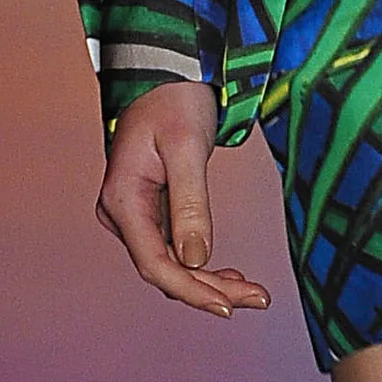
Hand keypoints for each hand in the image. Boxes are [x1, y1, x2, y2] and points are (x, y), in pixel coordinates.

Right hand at [96, 80, 271, 318]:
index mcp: (122, 201)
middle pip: (165, 270)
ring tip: (252, 292)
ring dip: (209, 282)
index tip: (229, 307)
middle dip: (211, 290)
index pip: (155, 263)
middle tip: (259, 298)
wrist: (167, 75)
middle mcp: (121, 214)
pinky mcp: (150, 211)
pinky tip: (229, 275)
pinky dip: (202, 265)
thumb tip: (196, 259)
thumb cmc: (174, 102)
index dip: (192, 290)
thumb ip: (190, 204)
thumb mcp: (186, 148)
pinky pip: (173, 249)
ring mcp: (134, 215)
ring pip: (171, 264)